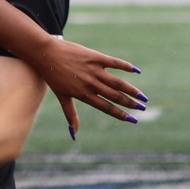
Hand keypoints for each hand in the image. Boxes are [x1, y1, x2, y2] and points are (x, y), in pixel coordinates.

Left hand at [31, 36, 146, 135]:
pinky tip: (137, 71)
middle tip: (143, 108)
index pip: (106, 107)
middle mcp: (91, 84)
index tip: (132, 119)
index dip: (120, 114)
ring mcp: (94, 70)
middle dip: (130, 103)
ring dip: (132, 90)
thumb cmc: (53, 76)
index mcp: (84, 95)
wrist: (46, 54)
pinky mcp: (95, 57)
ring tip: (143, 96)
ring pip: (117, 82)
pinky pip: (114, 63)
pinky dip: (126, 66)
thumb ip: (71, 115)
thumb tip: (73, 134)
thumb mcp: (62, 97)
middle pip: (115, 96)